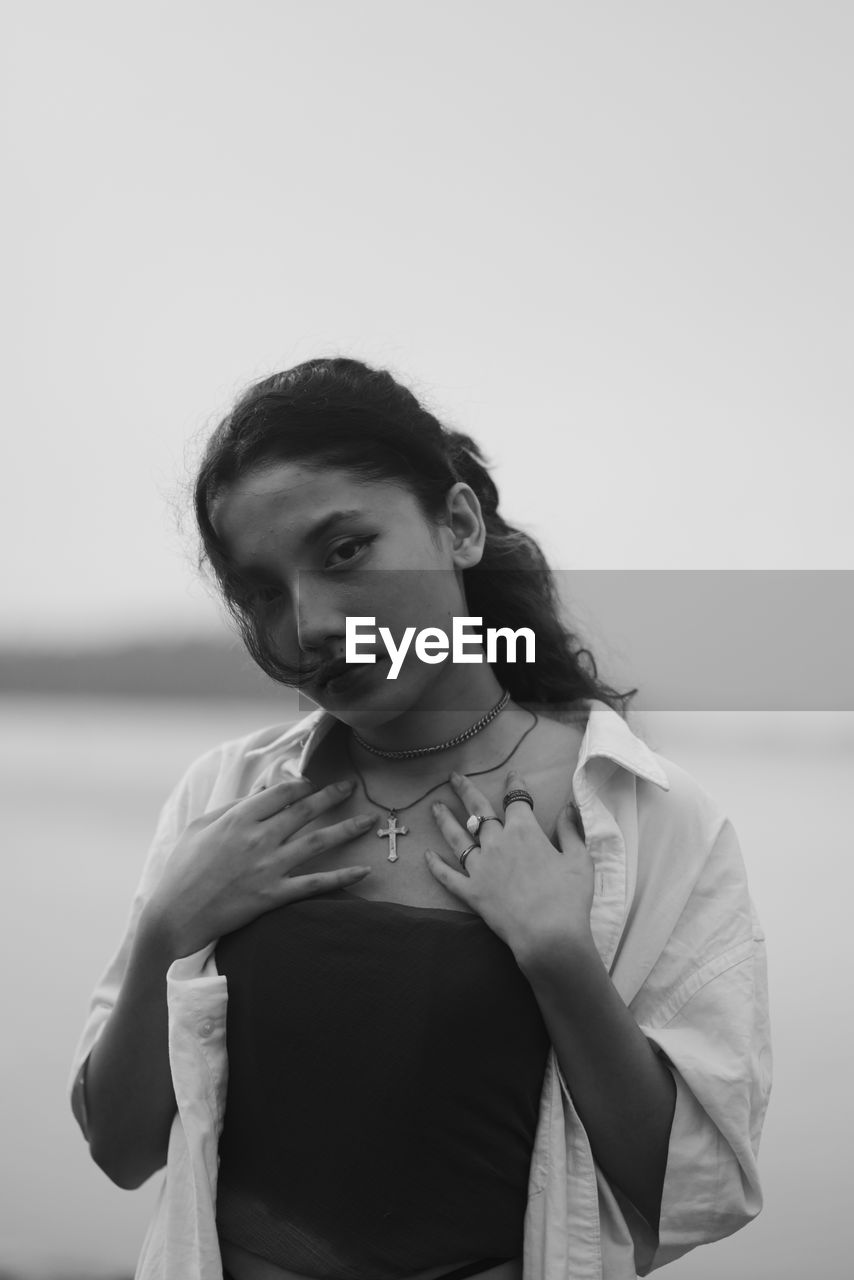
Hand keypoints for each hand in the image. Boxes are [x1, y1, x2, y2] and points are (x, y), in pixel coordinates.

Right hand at [144, 777, 373, 957]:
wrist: (175, 917)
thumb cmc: (182, 869)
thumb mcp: (199, 827)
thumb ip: (232, 806)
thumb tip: (262, 791)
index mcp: (239, 818)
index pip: (281, 792)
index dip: (300, 785)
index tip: (311, 785)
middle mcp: (259, 838)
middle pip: (305, 810)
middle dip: (332, 795)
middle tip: (351, 787)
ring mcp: (269, 867)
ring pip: (318, 842)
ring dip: (347, 829)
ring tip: (369, 821)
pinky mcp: (275, 895)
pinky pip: (316, 883)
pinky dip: (343, 877)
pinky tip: (364, 870)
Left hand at [424, 768, 595, 966]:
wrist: (548, 935)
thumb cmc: (569, 898)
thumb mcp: (579, 859)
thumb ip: (571, 830)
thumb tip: (569, 806)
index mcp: (524, 831)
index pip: (516, 800)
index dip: (514, 784)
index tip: (511, 776)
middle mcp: (497, 843)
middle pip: (478, 810)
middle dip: (465, 790)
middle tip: (453, 777)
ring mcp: (480, 867)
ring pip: (457, 837)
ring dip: (444, 819)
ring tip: (434, 806)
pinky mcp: (471, 891)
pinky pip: (448, 876)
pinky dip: (436, 866)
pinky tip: (427, 856)